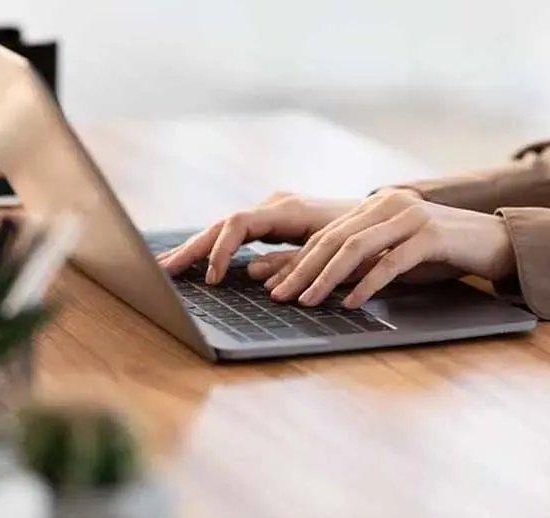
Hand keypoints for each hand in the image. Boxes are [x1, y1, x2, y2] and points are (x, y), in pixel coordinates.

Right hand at [158, 193, 359, 281]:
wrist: (386, 218)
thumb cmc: (365, 239)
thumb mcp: (336, 254)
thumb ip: (295, 263)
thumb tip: (254, 275)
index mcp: (288, 209)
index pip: (238, 223)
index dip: (221, 250)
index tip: (214, 279)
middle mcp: (275, 206)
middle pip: (222, 225)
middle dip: (193, 248)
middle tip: (163, 270)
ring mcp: (273, 213)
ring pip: (225, 229)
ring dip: (197, 248)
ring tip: (167, 266)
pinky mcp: (274, 224)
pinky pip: (236, 235)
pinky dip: (214, 248)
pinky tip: (196, 261)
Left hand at [265, 189, 515, 308]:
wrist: (496, 242)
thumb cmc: (442, 253)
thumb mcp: (396, 255)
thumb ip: (364, 263)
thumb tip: (325, 286)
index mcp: (375, 205)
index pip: (326, 234)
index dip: (296, 261)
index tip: (274, 285)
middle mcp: (388, 204)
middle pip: (333, 239)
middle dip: (301, 270)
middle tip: (279, 296)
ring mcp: (410, 217)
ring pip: (356, 247)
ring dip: (327, 278)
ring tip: (308, 301)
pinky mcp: (432, 235)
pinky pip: (392, 261)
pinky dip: (368, 284)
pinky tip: (351, 302)